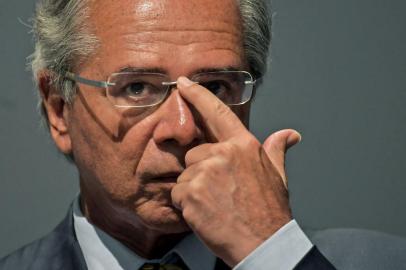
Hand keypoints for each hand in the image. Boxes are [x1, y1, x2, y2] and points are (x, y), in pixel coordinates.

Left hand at [171, 77, 300, 266]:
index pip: (217, 112)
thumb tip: (289, 134)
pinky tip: (205, 213)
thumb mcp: (278, 176)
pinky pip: (178, 193)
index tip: (183, 84)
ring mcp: (206, 172)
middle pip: (195, 153)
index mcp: (244, 145)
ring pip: (185, 175)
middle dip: (200, 171)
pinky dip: (187, 205)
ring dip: (193, 190)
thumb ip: (276, 150)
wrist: (263, 243)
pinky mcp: (191, 193)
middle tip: (219, 192)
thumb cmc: (270, 211)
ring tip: (215, 204)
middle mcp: (224, 153)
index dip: (198, 95)